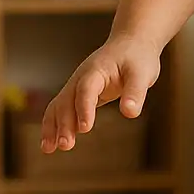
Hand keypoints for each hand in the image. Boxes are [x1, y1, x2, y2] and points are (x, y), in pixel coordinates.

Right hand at [41, 35, 160, 153]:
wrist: (130, 44)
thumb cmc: (137, 58)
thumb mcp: (143, 74)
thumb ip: (136, 92)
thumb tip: (130, 113)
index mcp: (96, 70)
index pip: (86, 90)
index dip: (84, 108)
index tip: (85, 128)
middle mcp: (81, 78)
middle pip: (67, 100)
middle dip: (64, 123)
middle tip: (65, 145)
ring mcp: (76, 86)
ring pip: (58, 106)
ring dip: (53, 127)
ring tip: (50, 149)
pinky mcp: (78, 95)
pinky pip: (61, 110)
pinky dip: (54, 126)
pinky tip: (51, 144)